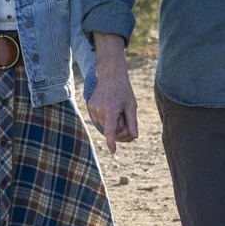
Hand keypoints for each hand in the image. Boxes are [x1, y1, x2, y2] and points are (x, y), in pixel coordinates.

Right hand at [86, 34, 138, 153]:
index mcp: (110, 110)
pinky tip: (112, 109)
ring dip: (114, 124)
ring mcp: (93, 110)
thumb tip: (134, 137)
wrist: (109, 74)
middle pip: (111, 131)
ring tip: (118, 111)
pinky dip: (107, 119)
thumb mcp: (131, 105)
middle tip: (128, 120)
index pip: (110, 131)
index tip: (113, 150)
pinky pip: (101, 121)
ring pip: (105, 127)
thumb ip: (132, 122)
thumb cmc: (123, 89)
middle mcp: (99, 111)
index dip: (111, 142)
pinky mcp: (90, 108)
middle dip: (121, 130)